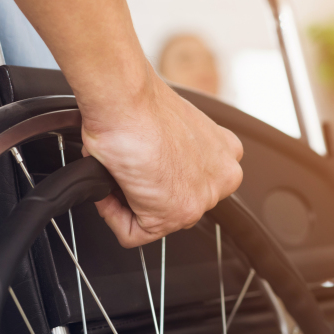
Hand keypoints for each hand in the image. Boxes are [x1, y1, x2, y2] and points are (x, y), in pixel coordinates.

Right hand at [80, 75, 243, 247]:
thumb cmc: (138, 104)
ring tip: (117, 175)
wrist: (126, 100)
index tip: (141, 165)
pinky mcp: (174, 214)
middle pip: (175, 203)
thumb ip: (173, 152)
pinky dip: (112, 215)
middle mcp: (222, 177)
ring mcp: (201, 199)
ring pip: (154, 219)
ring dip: (127, 203)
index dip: (157, 177)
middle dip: (145, 193)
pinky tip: (109, 190)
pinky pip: (133, 234)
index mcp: (224, 153)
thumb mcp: (171, 128)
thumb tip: (151, 166)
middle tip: (125, 170)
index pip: (191, 183)